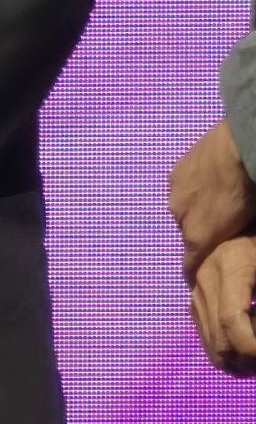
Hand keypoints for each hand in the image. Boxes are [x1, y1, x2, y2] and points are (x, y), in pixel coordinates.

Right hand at [168, 120, 255, 281]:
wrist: (238, 148)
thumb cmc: (250, 191)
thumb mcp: (247, 225)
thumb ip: (232, 238)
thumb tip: (230, 243)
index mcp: (198, 237)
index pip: (189, 265)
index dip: (193, 271)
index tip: (199, 275)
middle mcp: (180, 218)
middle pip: (186, 234)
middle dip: (199, 233)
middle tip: (219, 223)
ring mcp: (175, 193)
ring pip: (182, 210)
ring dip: (194, 209)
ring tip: (214, 198)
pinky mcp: (174, 173)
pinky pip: (181, 189)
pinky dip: (191, 189)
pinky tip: (208, 179)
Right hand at [190, 235, 255, 373]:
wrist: (242, 211)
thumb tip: (254, 325)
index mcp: (229, 265)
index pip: (233, 321)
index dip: (252, 348)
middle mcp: (205, 277)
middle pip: (220, 340)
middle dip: (248, 359)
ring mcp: (196, 286)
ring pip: (212, 344)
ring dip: (239, 360)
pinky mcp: (195, 294)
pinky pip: (207, 334)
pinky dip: (228, 349)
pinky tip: (248, 343)